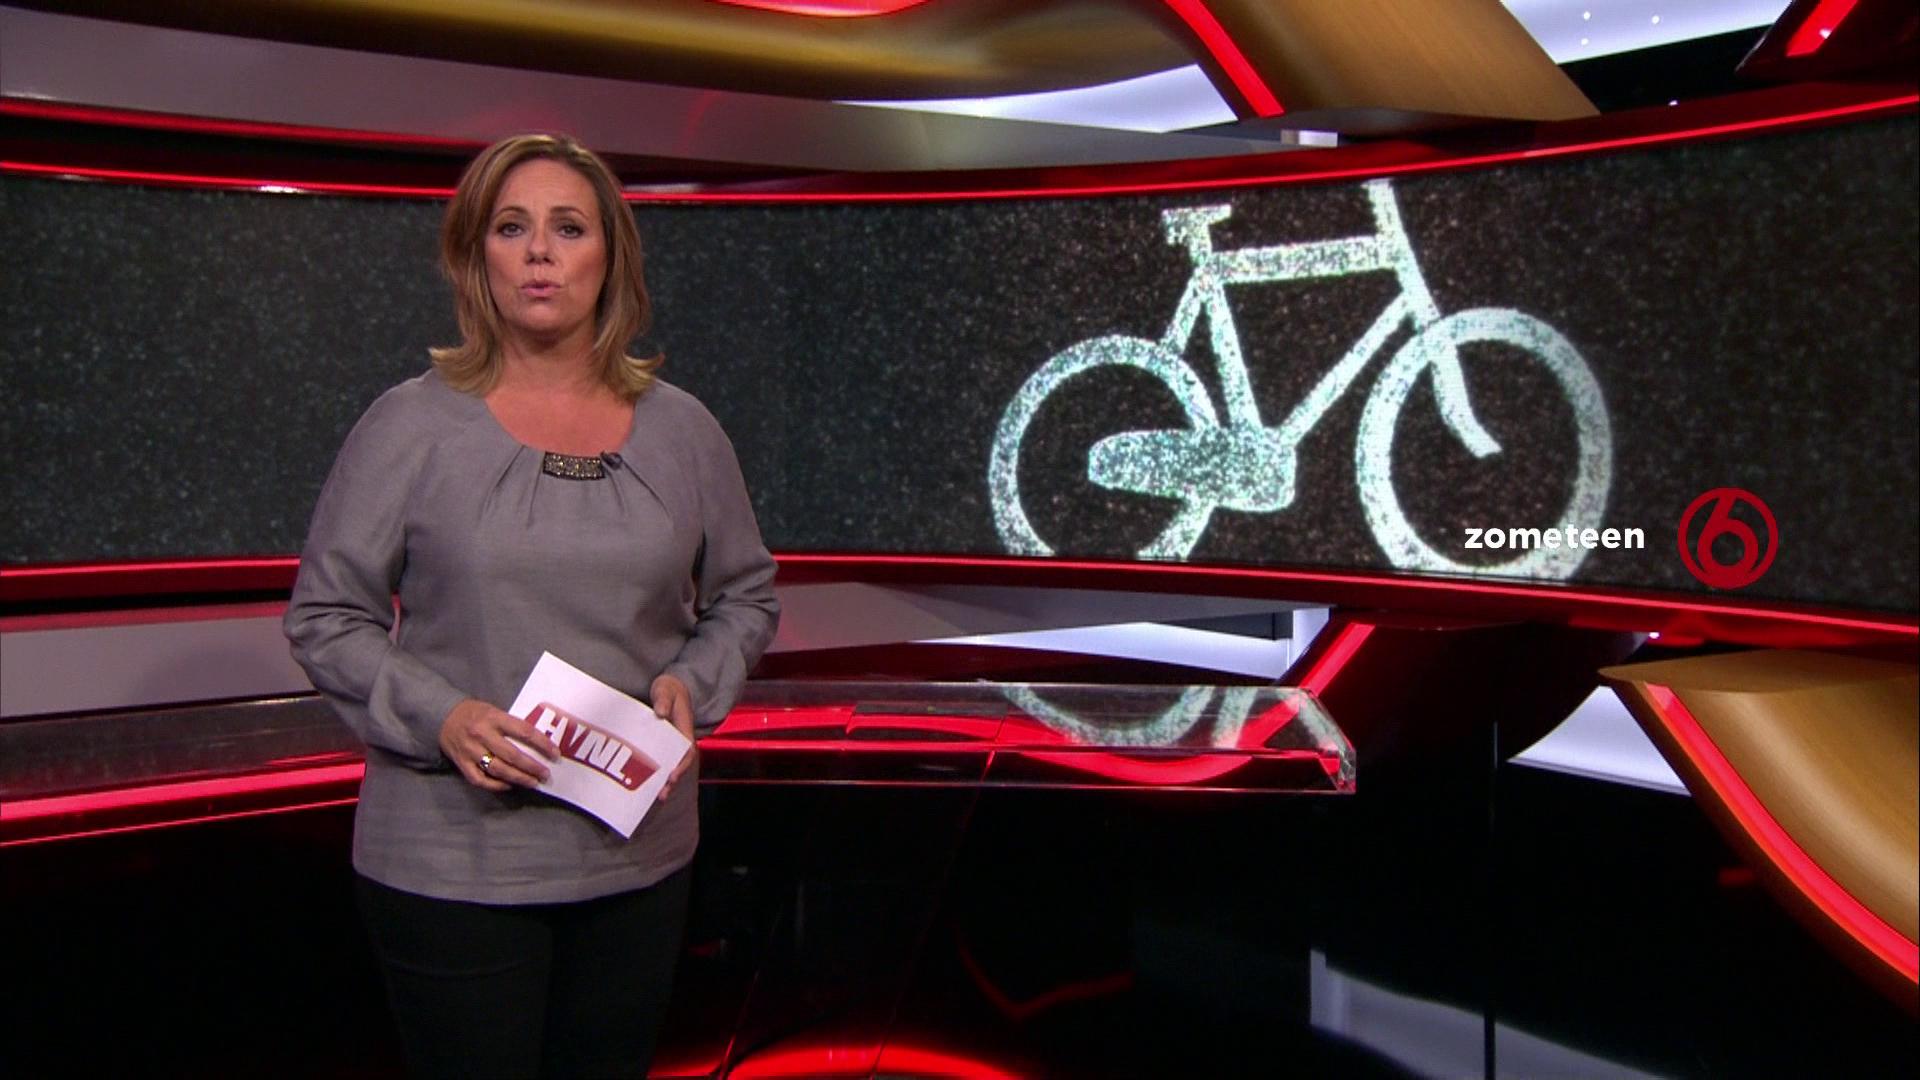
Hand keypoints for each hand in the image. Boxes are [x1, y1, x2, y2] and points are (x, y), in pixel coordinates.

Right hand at [439, 698, 557, 792]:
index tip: (555, 754)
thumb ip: (511, 724)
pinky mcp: (461, 763)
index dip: (542, 744)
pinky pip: (480, 779)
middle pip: (512, 755)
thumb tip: (537, 742)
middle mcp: (482, 735)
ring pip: (498, 770)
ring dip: (518, 778)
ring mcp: (470, 751)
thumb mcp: (494, 710)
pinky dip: (496, 785)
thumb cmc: (475, 713)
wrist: (442, 716)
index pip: (524, 731)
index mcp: (493, 718)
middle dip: (532, 767)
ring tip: (533, 783)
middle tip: (545, 775)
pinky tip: (509, 785)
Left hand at [651, 673, 696, 801]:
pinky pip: (657, 761)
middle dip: (671, 781)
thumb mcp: (666, 689)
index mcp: (684, 730)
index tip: (672, 775)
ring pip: (668, 766)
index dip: (681, 765)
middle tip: (662, 794)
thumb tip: (660, 712)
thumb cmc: (669, 689)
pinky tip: (642, 783)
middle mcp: (678, 741)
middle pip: (678, 765)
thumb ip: (664, 700)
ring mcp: (669, 744)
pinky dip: (652, 773)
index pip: (687, 752)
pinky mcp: (659, 745)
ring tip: (653, 796)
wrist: (669, 688)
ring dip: (662, 781)